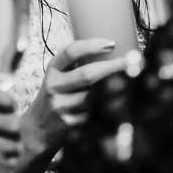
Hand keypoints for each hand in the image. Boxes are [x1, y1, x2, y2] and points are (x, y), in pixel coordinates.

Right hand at [19, 39, 127, 172]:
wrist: (38, 129)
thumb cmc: (58, 95)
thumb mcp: (60, 76)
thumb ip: (78, 65)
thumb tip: (116, 49)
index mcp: (53, 69)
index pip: (71, 52)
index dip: (92, 46)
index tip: (112, 44)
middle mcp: (54, 86)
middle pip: (87, 74)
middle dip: (113, 66)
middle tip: (134, 61)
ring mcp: (60, 106)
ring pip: (94, 96)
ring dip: (112, 90)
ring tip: (126, 83)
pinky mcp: (69, 124)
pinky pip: (94, 113)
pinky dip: (105, 108)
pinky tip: (110, 105)